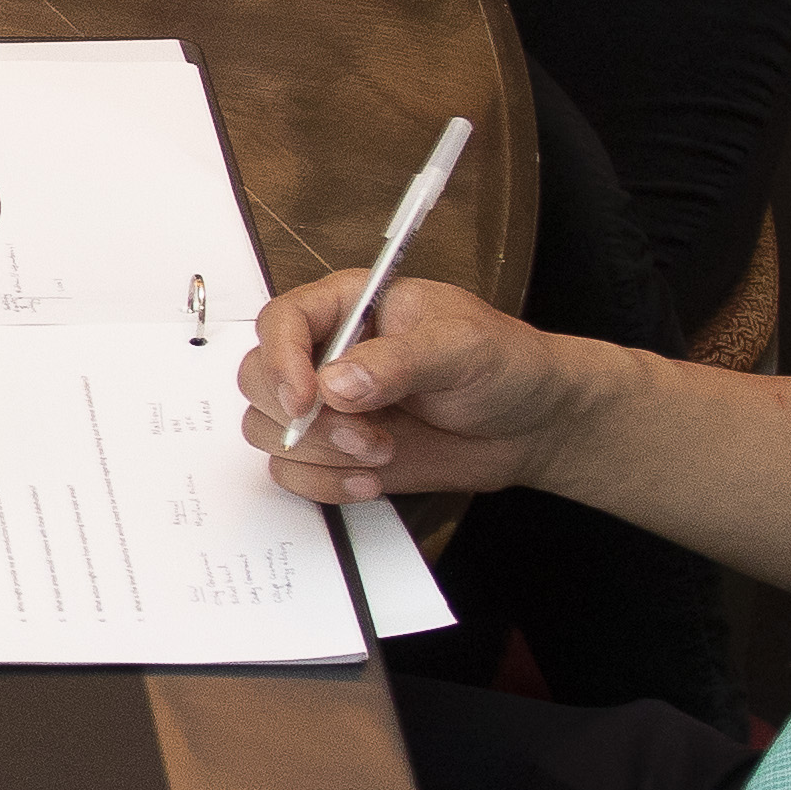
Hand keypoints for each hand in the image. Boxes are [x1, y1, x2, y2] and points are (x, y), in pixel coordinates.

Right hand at [233, 265, 595, 504]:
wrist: (532, 426)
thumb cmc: (505, 366)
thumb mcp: (463, 347)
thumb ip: (399, 361)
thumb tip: (337, 383)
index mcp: (350, 305)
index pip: (281, 321)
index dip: (281, 360)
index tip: (306, 400)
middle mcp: (328, 353)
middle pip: (258, 379)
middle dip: (304, 419)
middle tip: (363, 434)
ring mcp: (329, 407)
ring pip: (268, 431)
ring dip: (320, 454)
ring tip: (383, 452)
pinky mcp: (336, 452)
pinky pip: (292, 473)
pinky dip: (326, 484)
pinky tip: (373, 479)